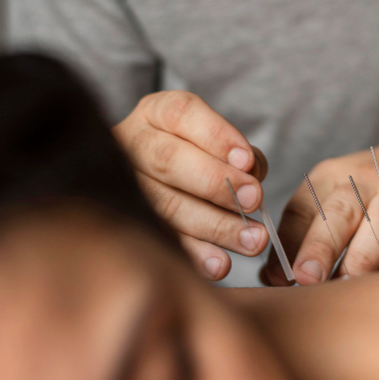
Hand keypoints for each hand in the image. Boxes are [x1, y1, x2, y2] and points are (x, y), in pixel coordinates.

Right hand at [114, 91, 268, 280]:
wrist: (154, 178)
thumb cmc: (201, 156)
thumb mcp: (218, 141)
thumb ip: (237, 154)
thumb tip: (250, 175)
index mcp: (156, 113)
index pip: (182, 113)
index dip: (216, 136)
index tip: (248, 161)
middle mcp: (132, 144)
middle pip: (169, 161)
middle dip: (216, 183)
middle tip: (254, 201)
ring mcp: (124, 185)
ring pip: (165, 206)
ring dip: (214, 226)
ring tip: (252, 241)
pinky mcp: (128, 225)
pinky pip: (160, 242)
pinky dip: (194, 256)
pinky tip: (220, 266)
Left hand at [263, 139, 378, 285]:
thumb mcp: (340, 201)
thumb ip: (306, 237)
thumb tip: (273, 280)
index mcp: (330, 176)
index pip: (301, 208)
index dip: (287, 244)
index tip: (277, 279)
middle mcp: (365, 178)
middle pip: (340, 209)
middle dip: (320, 245)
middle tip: (307, 278)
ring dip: (364, 257)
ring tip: (349, 285)